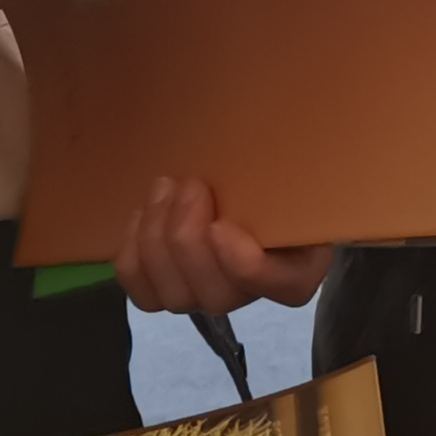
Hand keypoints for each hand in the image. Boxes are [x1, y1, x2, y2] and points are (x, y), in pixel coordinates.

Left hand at [113, 175, 330, 317]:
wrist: (232, 176)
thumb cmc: (269, 169)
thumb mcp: (293, 165)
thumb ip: (292, 169)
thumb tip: (296, 139)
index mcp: (301, 267)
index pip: (286, 290)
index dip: (246, 266)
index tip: (221, 225)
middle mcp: (254, 294)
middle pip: (217, 296)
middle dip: (190, 238)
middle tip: (190, 185)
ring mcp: (206, 297)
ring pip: (174, 296)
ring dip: (159, 239)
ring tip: (164, 189)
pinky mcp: (166, 293)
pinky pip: (142, 292)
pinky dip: (134, 253)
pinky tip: (144, 214)